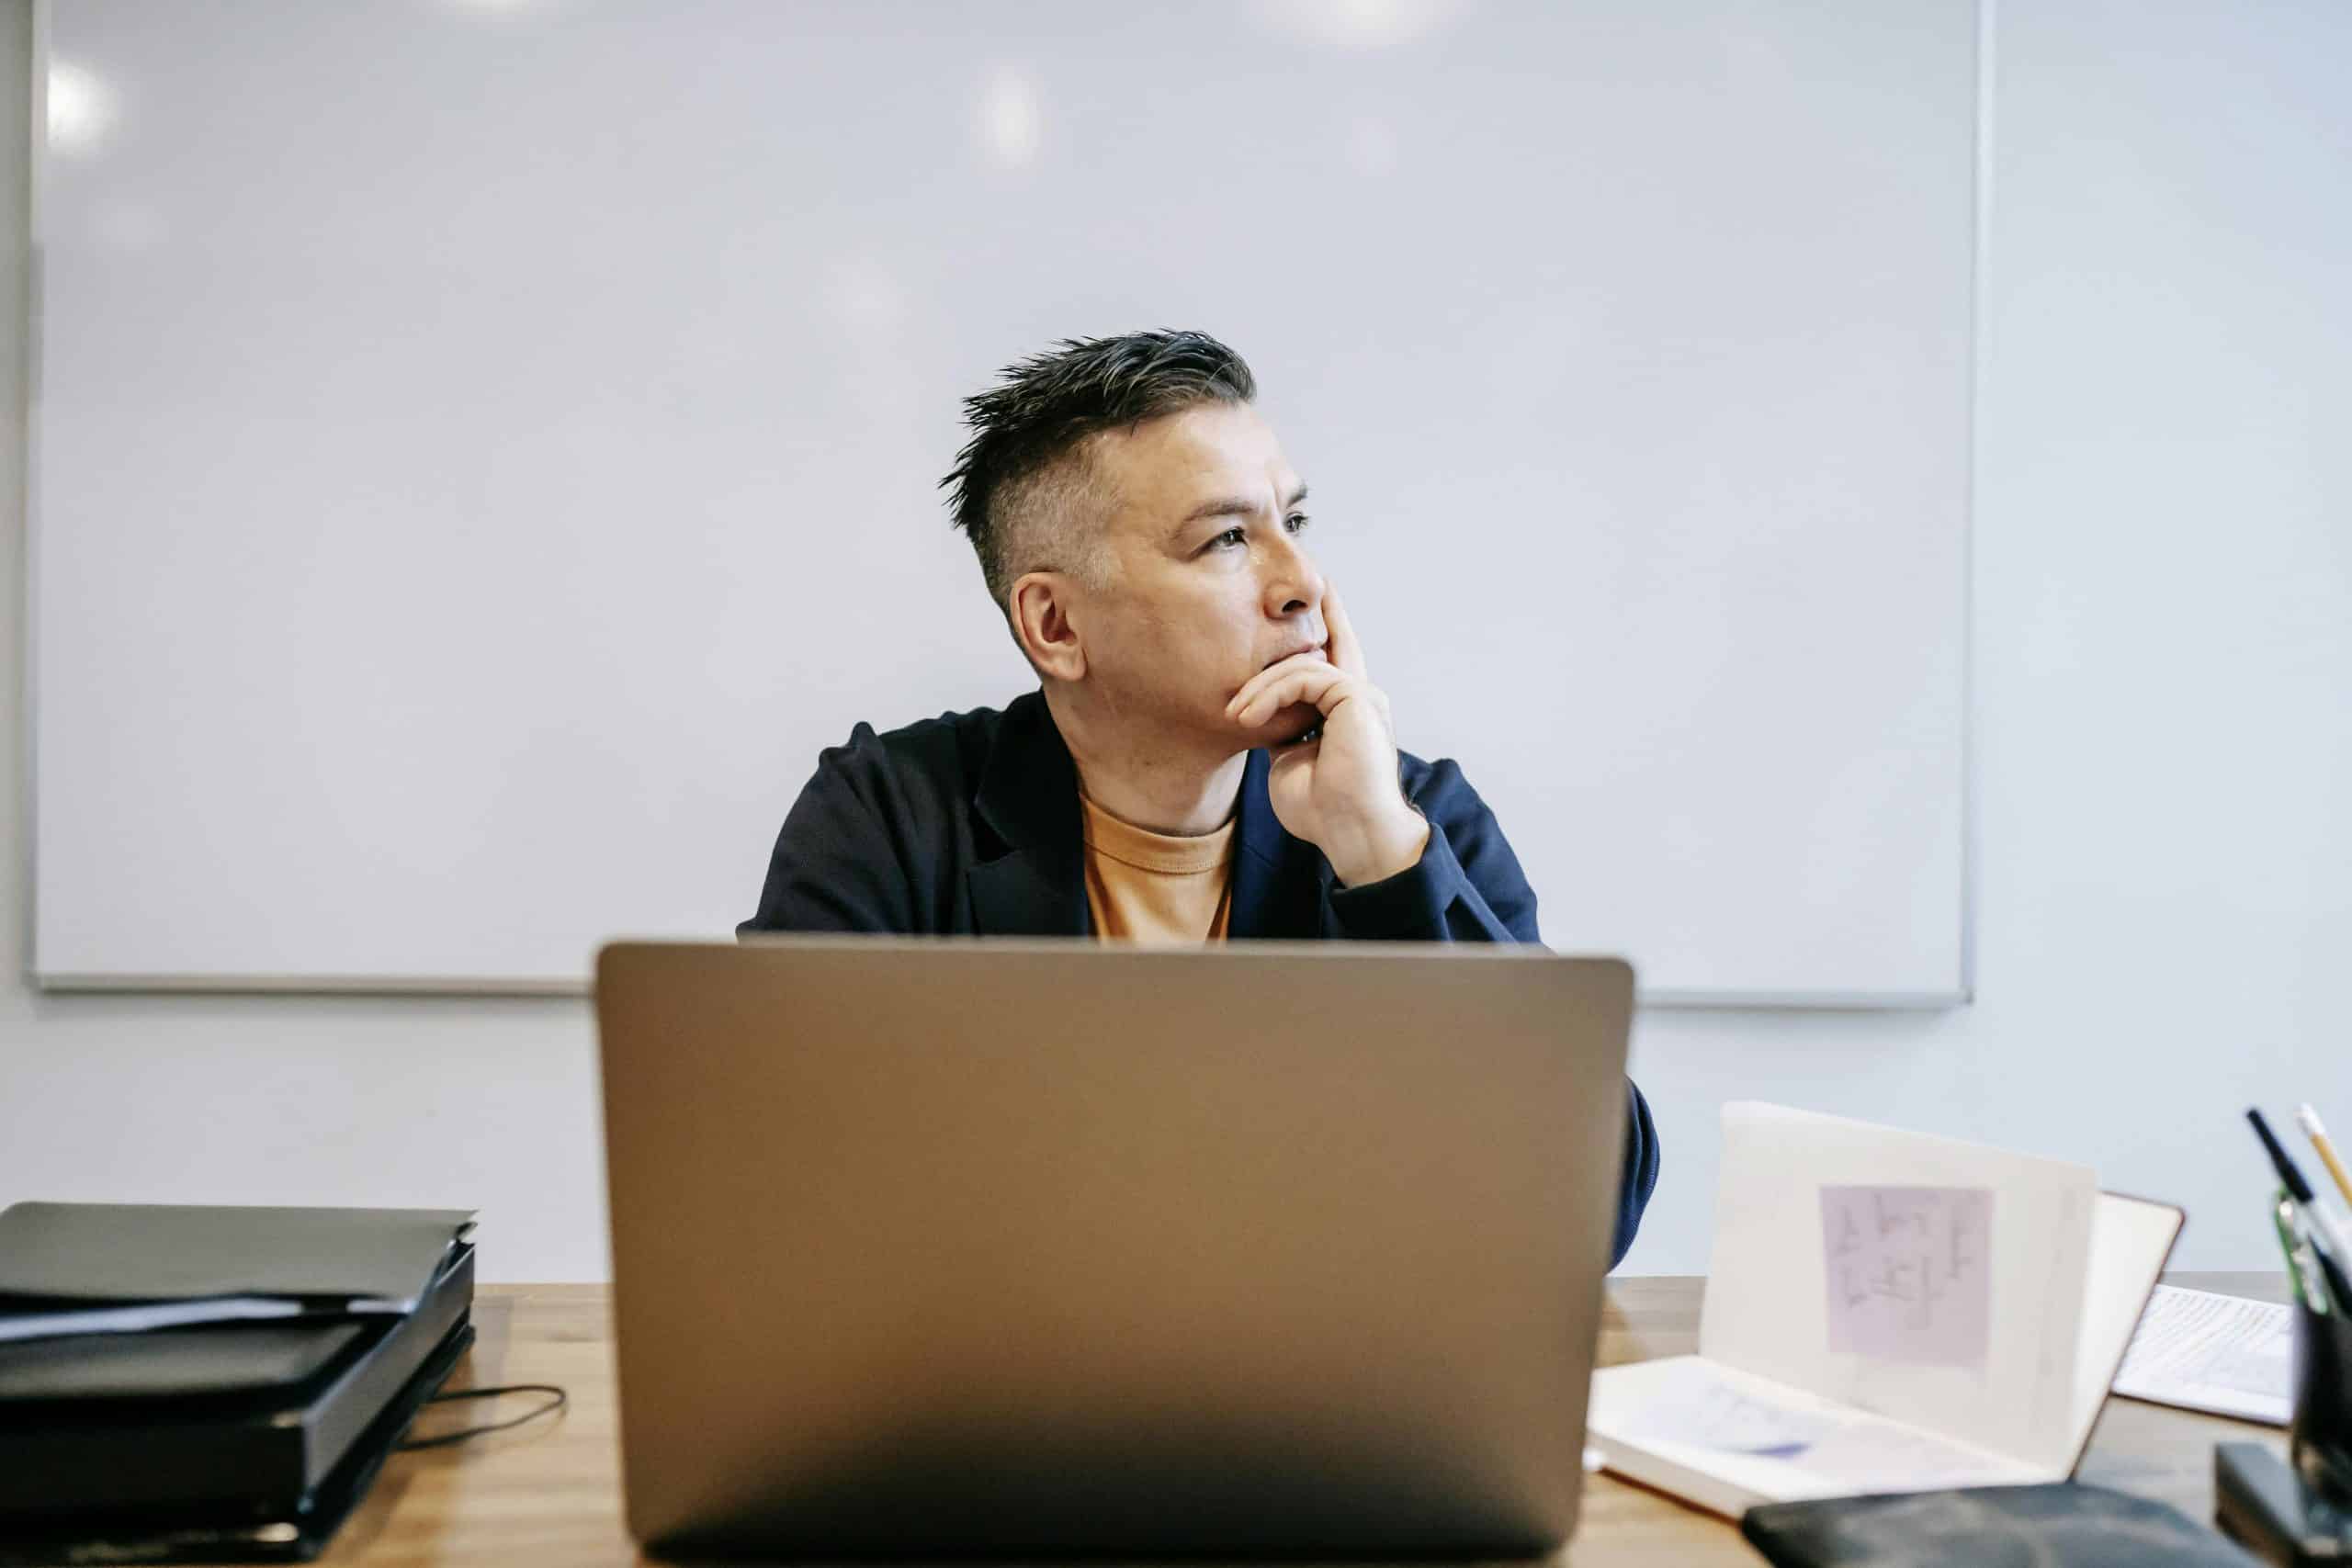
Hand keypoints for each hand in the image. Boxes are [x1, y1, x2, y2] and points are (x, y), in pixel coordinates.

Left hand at [1224, 580, 1429, 886]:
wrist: (1351, 833)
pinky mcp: (1357, 697)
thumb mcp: (1289, 762)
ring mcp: (1362, 695)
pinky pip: (1304, 676)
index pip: (1335, 658)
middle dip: (1305, 620)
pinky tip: (1248, 718)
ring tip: (1235, 716)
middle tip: (1275, 617)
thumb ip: (1282, 730)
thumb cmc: (1322, 811)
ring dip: (1260, 687)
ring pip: (1302, 664)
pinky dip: (1271, 694)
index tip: (1311, 596)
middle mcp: (1360, 697)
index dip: (1325, 624)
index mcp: (1348, 712)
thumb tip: (1258, 712)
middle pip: (1330, 641)